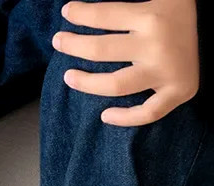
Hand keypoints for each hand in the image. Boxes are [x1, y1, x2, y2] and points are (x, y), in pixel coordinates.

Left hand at [53, 0, 199, 125]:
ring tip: (69, 76)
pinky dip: (124, 118)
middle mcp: (156, 44)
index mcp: (151, 15)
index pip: (104, 15)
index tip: (68, 12)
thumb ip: (127, 8)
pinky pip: (146, 113)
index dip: (82, 14)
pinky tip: (105, 114)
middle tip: (59, 41)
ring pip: (114, 84)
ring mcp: (166, 71)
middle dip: (74, 44)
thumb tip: (91, 10)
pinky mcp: (178, 91)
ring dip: (86, 83)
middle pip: (101, 49)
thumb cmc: (181, 14)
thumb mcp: (159, 0)